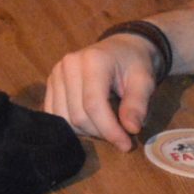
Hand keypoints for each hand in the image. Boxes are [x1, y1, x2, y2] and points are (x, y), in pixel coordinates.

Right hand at [44, 33, 161, 147]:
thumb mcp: (144, 81)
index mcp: (93, 61)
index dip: (109, 130)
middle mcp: (69, 65)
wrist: (120, 49)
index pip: (94, 105)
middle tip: (120, 135)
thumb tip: (131, 129)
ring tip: (106, 125)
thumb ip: (137, 104)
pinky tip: (91, 122)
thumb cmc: (133, 65)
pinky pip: (55, 114)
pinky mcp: (50, 83)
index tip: (126, 145)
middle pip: (78, 115)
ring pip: (65, 119)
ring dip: (87, 131)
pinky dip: (73, 126)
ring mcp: (56, 73)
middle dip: (101, 132)